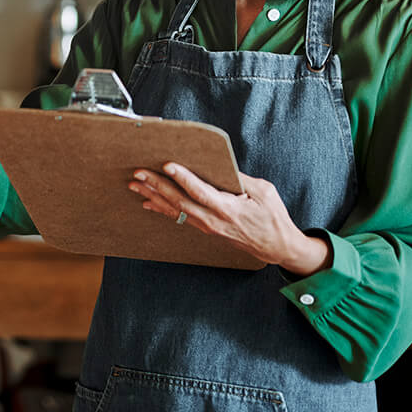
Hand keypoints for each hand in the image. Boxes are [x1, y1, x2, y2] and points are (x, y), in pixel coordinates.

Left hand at [128, 164, 331, 275]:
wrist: (275, 246)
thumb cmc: (273, 217)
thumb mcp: (265, 192)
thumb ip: (241, 179)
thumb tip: (220, 165)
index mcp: (229, 208)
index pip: (200, 191)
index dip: (182, 178)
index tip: (167, 165)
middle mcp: (213, 219)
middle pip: (180, 201)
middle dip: (157, 186)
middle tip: (138, 173)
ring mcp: (207, 226)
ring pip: (176, 210)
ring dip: (154, 196)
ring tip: (135, 185)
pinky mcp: (206, 228)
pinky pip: (180, 217)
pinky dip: (162, 209)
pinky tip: (148, 203)